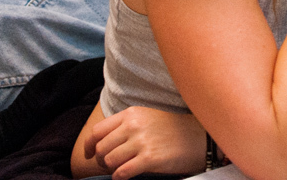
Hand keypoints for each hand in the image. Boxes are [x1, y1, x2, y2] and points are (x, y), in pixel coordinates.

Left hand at [82, 106, 204, 179]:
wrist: (198, 137)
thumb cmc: (172, 129)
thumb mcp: (147, 117)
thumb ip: (125, 125)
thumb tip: (102, 141)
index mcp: (131, 114)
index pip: (98, 131)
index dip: (88, 145)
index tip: (88, 154)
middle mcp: (133, 126)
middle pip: (101, 148)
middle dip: (101, 160)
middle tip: (108, 165)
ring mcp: (141, 142)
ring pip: (109, 161)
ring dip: (111, 169)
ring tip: (120, 169)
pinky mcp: (149, 159)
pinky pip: (122, 172)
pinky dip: (120, 177)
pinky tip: (125, 176)